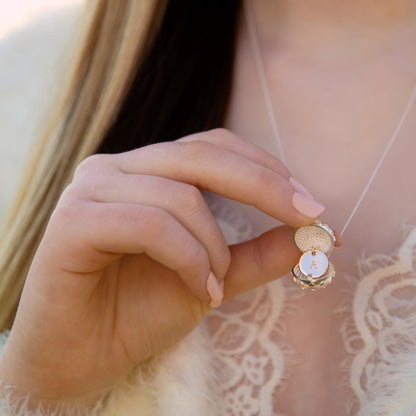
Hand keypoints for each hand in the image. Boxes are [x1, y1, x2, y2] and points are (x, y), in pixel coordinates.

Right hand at [0, 128, 334, 406]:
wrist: (82, 358)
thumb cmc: (140, 313)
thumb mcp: (214, 277)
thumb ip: (257, 254)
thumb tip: (315, 237)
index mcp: (145, 172)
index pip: (212, 147)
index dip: (264, 169)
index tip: (310, 206)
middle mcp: (115, 168)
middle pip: (200, 156)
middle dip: (263, 186)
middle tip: (307, 219)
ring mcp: (90, 189)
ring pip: (178, 195)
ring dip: (214, 245)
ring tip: (216, 286)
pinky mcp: (73, 221)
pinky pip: (150, 223)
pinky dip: (187, 257)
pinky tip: (199, 289)